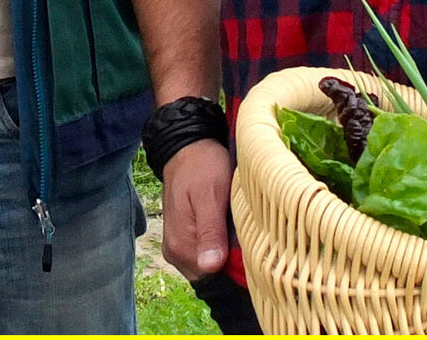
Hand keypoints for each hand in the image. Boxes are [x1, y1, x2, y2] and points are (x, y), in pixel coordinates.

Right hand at [158, 138, 232, 277]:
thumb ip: (210, 231)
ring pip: (210, 266)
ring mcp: (178, 248)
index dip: (236, 266)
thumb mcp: (210, 195)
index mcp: (181, 246)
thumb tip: (210, 267)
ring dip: (226, 252)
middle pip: (212, 275)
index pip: (215, 277)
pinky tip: (227, 227)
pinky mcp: (183, 240)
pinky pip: (205, 255)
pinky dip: (219, 245)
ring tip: (236, 226)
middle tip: (246, 232)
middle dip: (231, 260)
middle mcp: (175, 253)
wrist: (186, 148)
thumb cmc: (202, 166)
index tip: (251, 247)